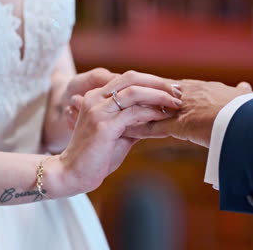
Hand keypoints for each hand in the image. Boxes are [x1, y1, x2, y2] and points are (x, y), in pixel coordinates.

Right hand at [54, 71, 182, 195]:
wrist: (73, 174)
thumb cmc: (97, 156)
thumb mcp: (120, 134)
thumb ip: (136, 122)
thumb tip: (159, 116)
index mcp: (97, 97)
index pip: (129, 78)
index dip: (152, 81)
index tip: (172, 89)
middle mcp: (95, 99)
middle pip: (132, 78)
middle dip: (158, 83)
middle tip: (178, 92)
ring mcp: (98, 111)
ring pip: (134, 92)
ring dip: (159, 96)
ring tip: (176, 103)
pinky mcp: (103, 126)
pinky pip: (133, 113)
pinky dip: (152, 113)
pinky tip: (165, 118)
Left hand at [124, 79, 252, 146]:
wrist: (252, 118)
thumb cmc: (249, 110)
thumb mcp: (242, 97)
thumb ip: (239, 93)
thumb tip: (246, 87)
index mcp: (197, 88)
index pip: (166, 86)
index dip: (149, 89)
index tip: (134, 90)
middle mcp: (186, 93)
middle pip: (150, 92)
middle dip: (131, 95)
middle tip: (114, 96)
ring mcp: (182, 108)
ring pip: (148, 107)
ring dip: (130, 111)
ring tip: (112, 114)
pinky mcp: (181, 124)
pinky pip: (154, 127)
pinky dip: (138, 129)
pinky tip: (124, 132)